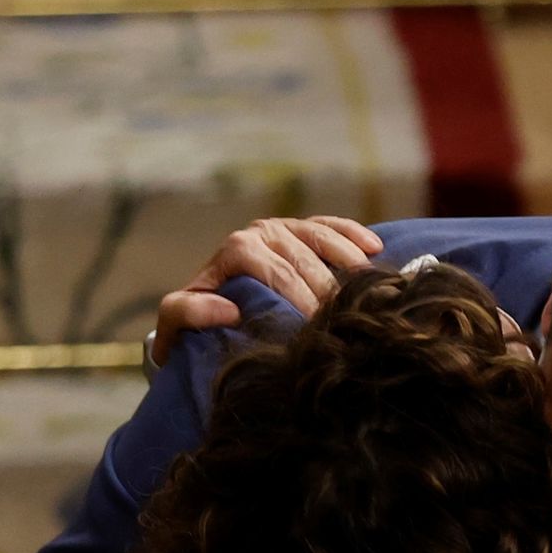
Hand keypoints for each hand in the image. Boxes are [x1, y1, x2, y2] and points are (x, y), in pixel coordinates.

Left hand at [151, 216, 382, 359]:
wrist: (204, 315)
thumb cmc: (194, 325)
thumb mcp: (175, 323)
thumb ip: (186, 313)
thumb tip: (227, 308)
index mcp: (235, 250)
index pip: (277, 274)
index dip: (300, 299)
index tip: (318, 327)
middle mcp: (258, 232)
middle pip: (304, 260)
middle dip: (328, 291)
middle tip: (348, 320)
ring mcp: (282, 228)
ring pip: (322, 239)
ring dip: (348, 262)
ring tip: (367, 290)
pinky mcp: (300, 230)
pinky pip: (330, 225)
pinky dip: (353, 233)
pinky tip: (376, 248)